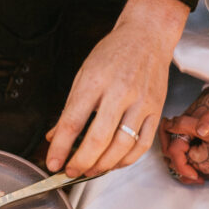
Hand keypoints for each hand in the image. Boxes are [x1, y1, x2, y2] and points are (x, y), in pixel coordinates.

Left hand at [45, 0, 189, 176]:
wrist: (147, 36)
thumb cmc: (114, 53)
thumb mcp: (84, 74)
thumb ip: (70, 108)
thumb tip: (55, 137)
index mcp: (95, 81)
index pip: (73, 122)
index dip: (61, 148)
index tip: (52, 162)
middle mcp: (120, 92)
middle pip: (98, 139)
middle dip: (81, 162)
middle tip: (69, 172)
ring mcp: (141, 103)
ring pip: (122, 146)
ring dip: (103, 165)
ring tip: (89, 171)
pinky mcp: (156, 110)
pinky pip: (142, 144)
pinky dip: (126, 160)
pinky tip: (113, 163)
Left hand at [159, 87, 208, 180]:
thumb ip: (185, 125)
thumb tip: (167, 123)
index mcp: (197, 161)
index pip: (173, 151)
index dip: (167, 135)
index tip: (167, 121)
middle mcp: (201, 168)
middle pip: (177, 156)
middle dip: (171, 140)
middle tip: (170, 123)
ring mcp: (208, 166)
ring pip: (186, 155)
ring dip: (180, 143)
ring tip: (179, 127)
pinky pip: (196, 156)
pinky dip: (191, 146)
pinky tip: (191, 135)